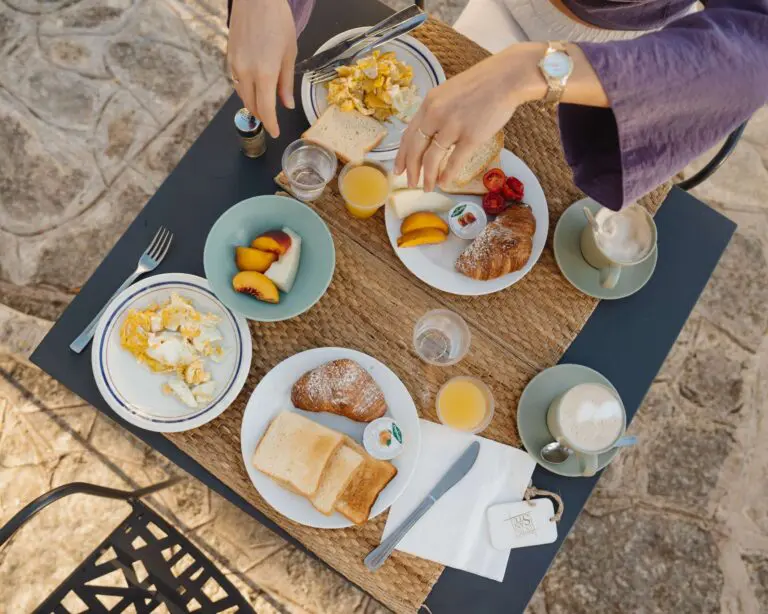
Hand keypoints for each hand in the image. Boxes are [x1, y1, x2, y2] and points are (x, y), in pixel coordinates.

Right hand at [228, 0, 297, 137]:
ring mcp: (234, 65)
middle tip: (272, 120)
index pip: (266, 110)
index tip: (275, 133)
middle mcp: (246, 72)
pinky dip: (246, 90)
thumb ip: (286, 83)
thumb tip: (286, 104)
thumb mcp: (289, 53)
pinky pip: (236, 81)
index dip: (271, 125)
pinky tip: (254, 88)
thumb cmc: (277, 21)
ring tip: (264, 106)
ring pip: (242, 95)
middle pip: (252, 105)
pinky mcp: (229, 57)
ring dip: (253, 104)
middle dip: (262, 117)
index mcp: (264, 73)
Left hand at [394, 44, 544, 190]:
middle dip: (411, 170)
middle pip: (416, 149)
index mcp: (429, 103)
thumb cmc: (482, 84)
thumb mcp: (449, 93)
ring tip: (428, 188)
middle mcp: (436, 115)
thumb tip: (430, 135)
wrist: (507, 77)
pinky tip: (444, 184)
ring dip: (428, 177)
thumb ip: (437, 111)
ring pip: (432, 159)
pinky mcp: (471, 137)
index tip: (398, 169)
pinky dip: (447, 175)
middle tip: (410, 184)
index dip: (401, 155)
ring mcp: (453, 126)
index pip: (408, 134)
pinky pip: (454, 162)